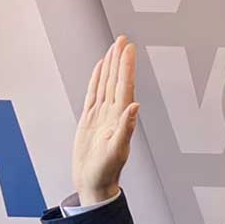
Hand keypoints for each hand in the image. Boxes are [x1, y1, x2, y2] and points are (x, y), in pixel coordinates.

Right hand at [73, 35, 139, 204]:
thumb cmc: (105, 172)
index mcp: (120, 118)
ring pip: (105, 84)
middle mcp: (112, 114)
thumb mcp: (116, 151)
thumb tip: (135, 107)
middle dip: (119, 60)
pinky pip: (93, 95)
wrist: (93, 184)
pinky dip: (96, 80)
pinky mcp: (89, 120)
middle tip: (122, 39)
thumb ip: (125, 129)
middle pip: (116, 80)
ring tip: (113, 48)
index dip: (126, 67)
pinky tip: (99, 70)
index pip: (124, 86)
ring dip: (109, 66)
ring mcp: (101, 116)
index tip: (128, 48)